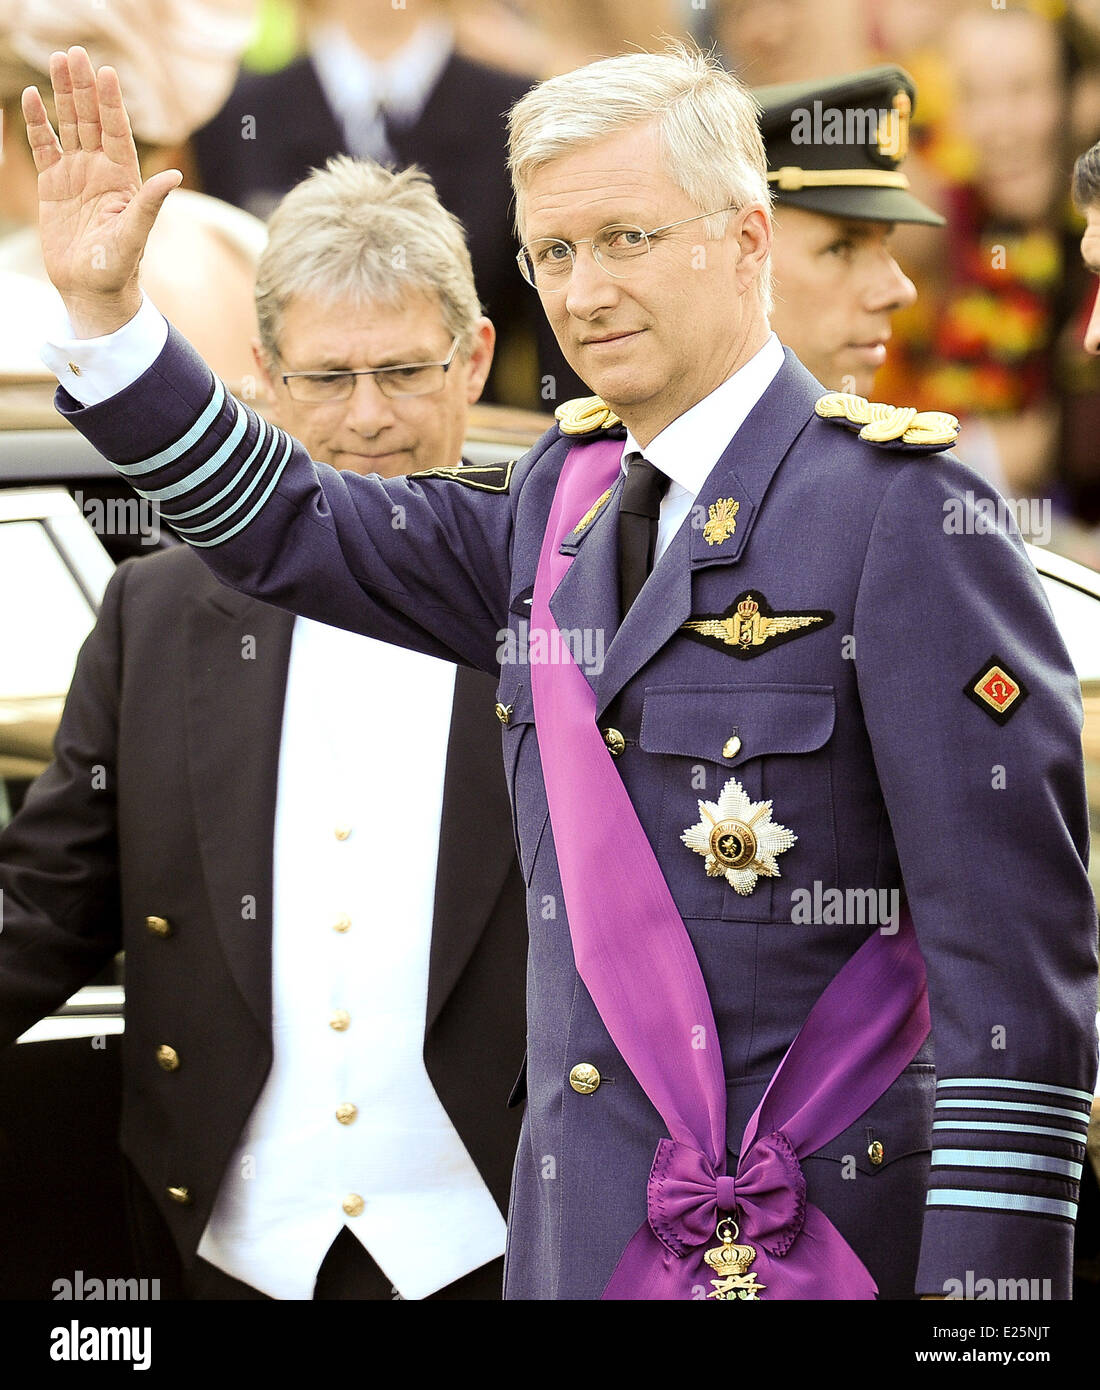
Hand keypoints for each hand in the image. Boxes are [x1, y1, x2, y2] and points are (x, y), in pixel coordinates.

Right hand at [20, 46, 181, 337]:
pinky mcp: (53, 186)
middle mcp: (101, 171)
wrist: (92, 290)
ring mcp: (76, 176)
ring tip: (57, 61)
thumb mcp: (134, 237)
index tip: (106, 72)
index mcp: (123, 180)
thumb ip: (150, 206)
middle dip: (84, 87)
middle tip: (74, 53)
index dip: (111, 103)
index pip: (117, 132)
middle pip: (91, 120)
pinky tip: (30, 98)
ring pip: (69, 126)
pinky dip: (37, 123)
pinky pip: (43, 147)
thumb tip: (174, 177)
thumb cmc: (118, 268)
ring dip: (64, 95)